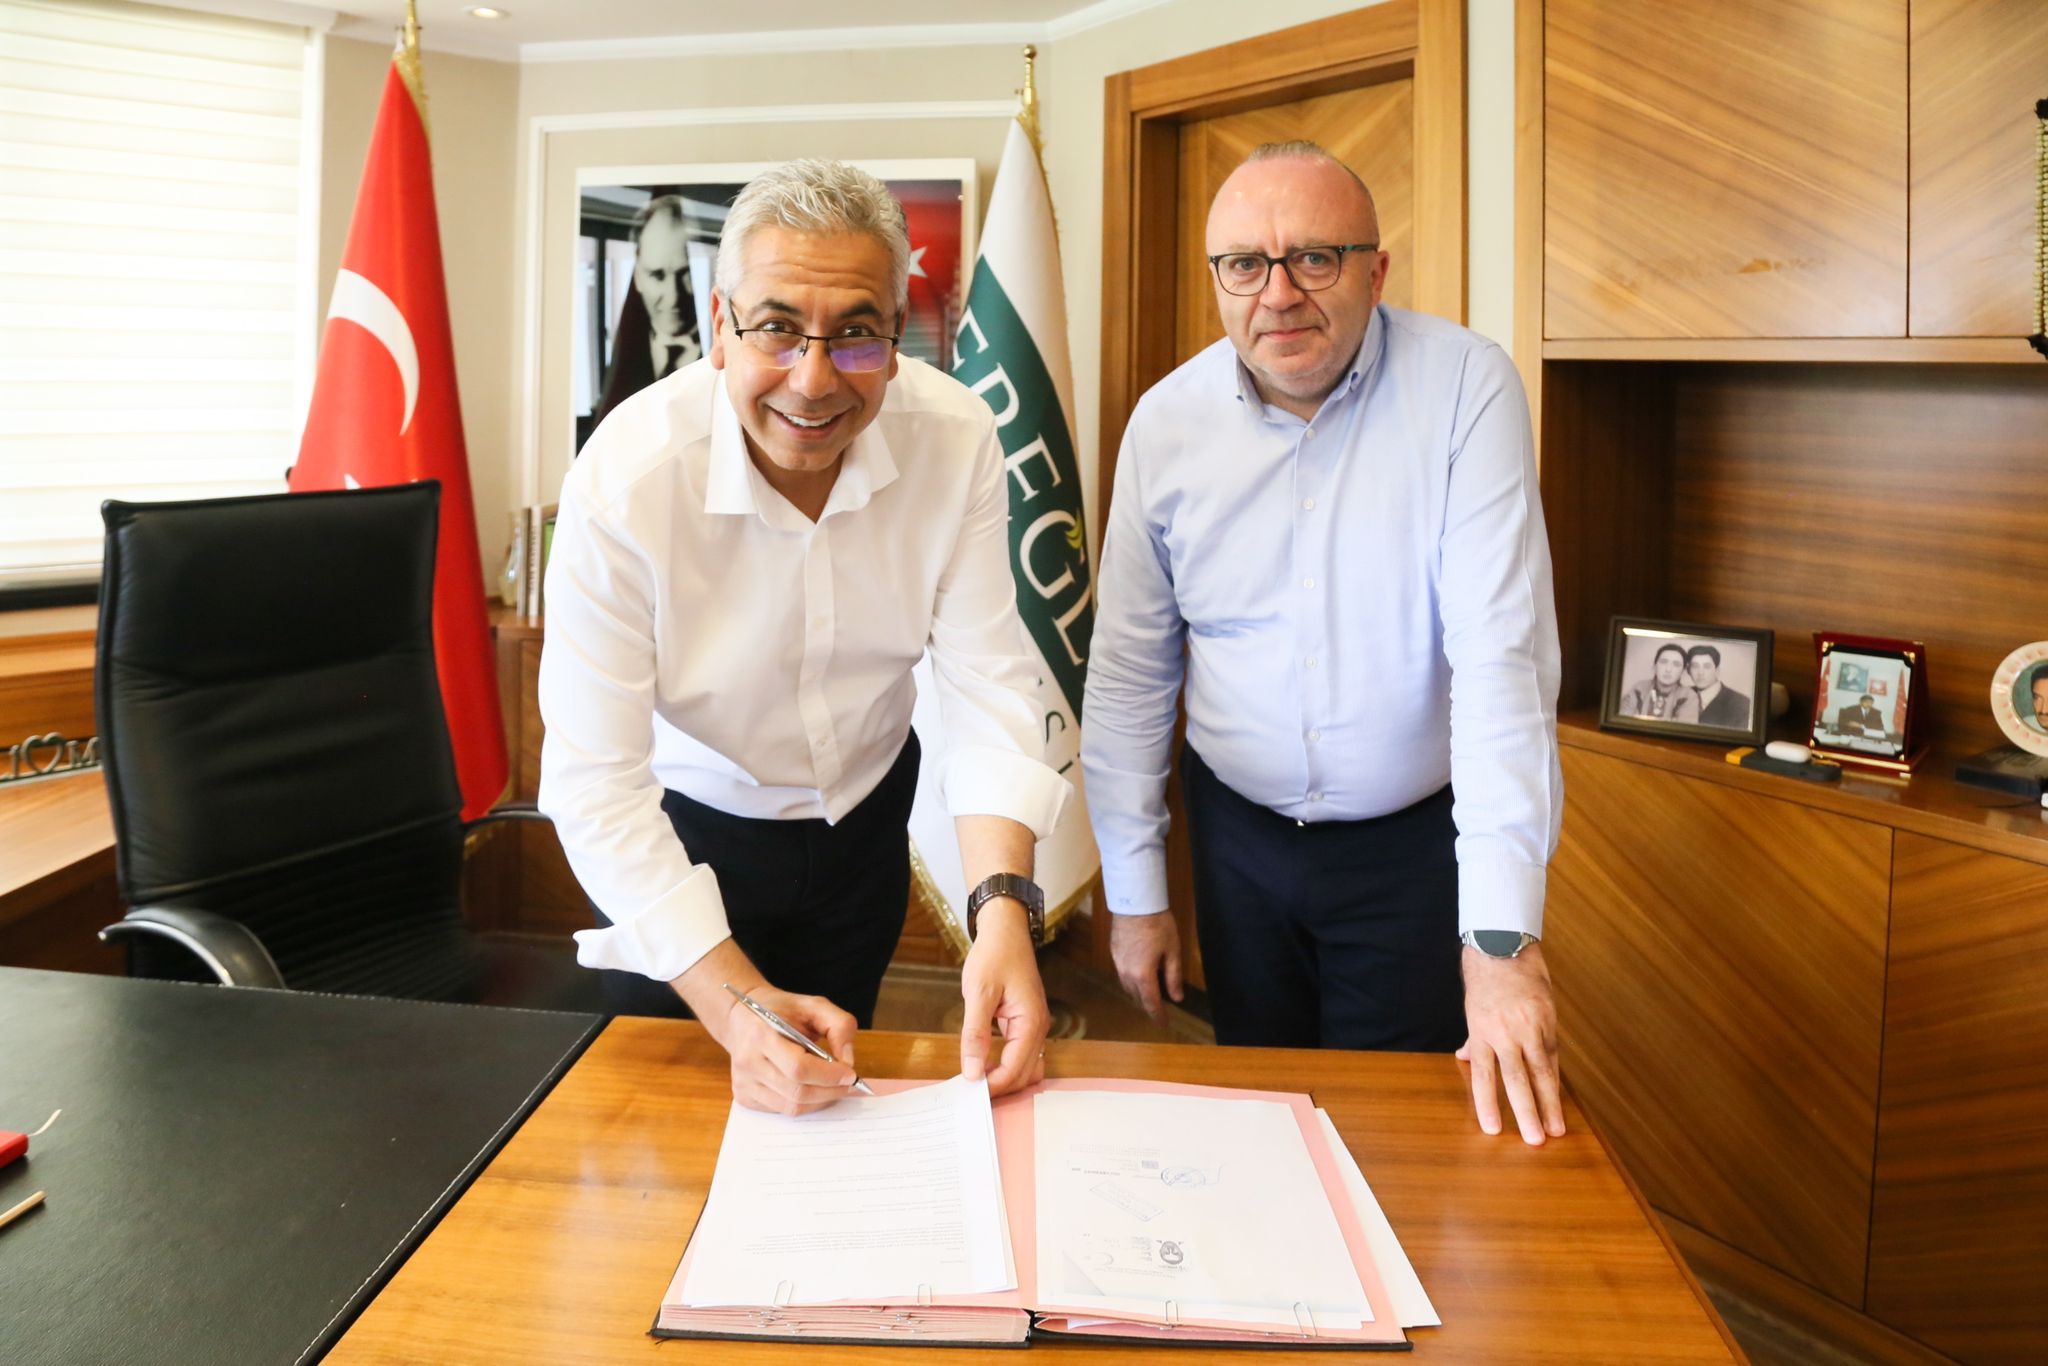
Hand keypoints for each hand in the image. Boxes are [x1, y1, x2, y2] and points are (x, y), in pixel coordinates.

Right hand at [674, 939, 860, 1114]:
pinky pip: (782, 1110)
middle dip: (830, 1091)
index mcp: (762, 1034)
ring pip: (791, 1107)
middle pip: (797, 1092)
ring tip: (832, 1086)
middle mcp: (748, 1061)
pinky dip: (804, 1104)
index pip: (799, 1068)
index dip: (829, 1076)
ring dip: (820, 1101)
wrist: (742, 1017)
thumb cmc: (781, 1011)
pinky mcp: (744, 1096)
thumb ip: (839, 1026)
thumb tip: (848, 1061)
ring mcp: (743, 1082)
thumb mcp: (815, 1006)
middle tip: (848, 1084)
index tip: (851, 1074)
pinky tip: (810, 1088)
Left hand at [958, 899, 1049, 1095]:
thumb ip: (975, 1035)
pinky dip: (1007, 1065)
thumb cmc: (994, 955)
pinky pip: (1023, 1054)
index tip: (968, 1093)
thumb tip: (973, 1071)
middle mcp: (1039, 1028)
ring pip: (1027, 1068)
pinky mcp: (1028, 1022)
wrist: (1005, 930)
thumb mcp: (978, 993)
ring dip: (1006, 1079)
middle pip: (1025, 1075)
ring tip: (977, 1079)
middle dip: (1000, 1087)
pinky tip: (985, 1063)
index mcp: (1031, 1022)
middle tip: (969, 1091)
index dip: (992, 1086)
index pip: (1015, 1070)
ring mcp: (1036, 1026)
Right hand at [1110, 909, 1183, 1026]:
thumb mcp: (1173, 951)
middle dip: (1148, 1006)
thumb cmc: (1158, 925)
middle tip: (1159, 1011)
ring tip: (1149, 996)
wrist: (1134, 903)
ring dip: (1138, 995)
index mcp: (1143, 976)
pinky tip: (1138, 976)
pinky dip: (1131, 981)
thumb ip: (1173, 976)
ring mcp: (1117, 963)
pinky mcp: (1114, 953)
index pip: (1151, 1003)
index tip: (1164, 1025)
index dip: (1158, 1016)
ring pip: (1127, 987)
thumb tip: (1177, 998)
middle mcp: (1127, 974)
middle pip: (1137, 997)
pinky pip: (1122, 975)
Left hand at [1456, 942, 1565, 1145]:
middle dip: (1527, 1112)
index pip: (1486, 1076)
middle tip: (1536, 1140)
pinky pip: (1553, 1053)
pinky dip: (1555, 1076)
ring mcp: (1529, 1026)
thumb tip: (1464, 1059)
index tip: (1495, 1130)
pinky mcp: (1548, 1019)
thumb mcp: (1472, 1011)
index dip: (1489, 1104)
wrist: (1503, 947)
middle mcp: (1505, 1033)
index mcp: (1482, 1032)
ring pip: (1541, 1071)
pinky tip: (1558, 1096)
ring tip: (1557, 1127)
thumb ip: (1473, 1039)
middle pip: (1517, 1079)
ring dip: (1550, 1102)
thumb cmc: (1485, 981)